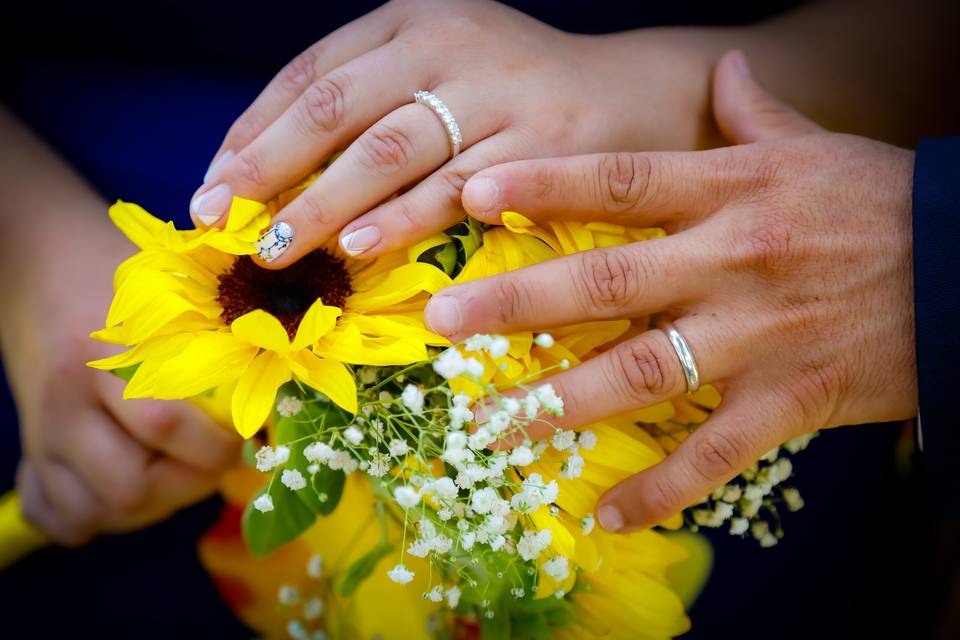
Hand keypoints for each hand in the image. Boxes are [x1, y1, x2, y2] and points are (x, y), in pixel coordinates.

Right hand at [0, 170, 240, 544]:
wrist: (39, 261)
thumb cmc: (120, 274)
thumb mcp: (169, 290)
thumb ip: (216, 332)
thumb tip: (285, 383)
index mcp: (105, 355)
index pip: (165, 425)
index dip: (215, 448)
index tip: (242, 440)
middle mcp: (66, 402)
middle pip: (129, 487)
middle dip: (186, 488)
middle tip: (212, 463)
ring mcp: (42, 432)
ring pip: (91, 512)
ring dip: (144, 510)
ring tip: (173, 477)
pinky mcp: (28, 450)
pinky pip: (52, 515)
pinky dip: (88, 517)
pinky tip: (119, 489)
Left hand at [190, 0, 726, 265]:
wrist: (641, 92)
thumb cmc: (525, 93)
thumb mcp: (447, 69)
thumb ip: (377, 100)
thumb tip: (280, 175)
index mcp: (413, 16)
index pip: (309, 73)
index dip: (251, 132)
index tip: (210, 188)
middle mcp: (448, 40)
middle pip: (335, 107)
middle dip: (267, 168)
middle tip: (220, 220)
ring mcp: (495, 89)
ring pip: (388, 150)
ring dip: (324, 203)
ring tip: (276, 247)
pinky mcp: (539, 142)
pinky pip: (455, 187)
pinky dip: (402, 219)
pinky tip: (359, 248)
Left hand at [424, 51, 917, 531]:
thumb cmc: (882, 204)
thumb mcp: (817, 148)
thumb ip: (758, 113)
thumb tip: (723, 68)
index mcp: (732, 191)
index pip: (619, 183)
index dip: (543, 185)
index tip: (475, 194)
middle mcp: (732, 261)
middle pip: (606, 281)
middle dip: (517, 302)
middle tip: (444, 322)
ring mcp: (758, 335)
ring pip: (641, 371)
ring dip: (560, 403)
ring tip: (497, 425)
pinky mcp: (792, 400)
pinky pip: (714, 453)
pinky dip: (660, 489)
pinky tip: (605, 514)